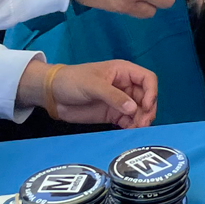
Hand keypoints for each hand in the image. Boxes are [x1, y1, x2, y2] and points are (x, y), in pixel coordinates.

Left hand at [21, 59, 156, 128]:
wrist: (53, 95)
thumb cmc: (72, 80)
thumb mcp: (93, 85)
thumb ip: (113, 96)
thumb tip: (133, 108)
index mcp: (123, 72)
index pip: (147, 79)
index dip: (151, 92)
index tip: (145, 106)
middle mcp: (125, 86)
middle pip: (146, 98)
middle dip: (147, 110)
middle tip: (142, 123)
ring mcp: (119, 101)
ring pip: (139, 111)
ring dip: (141, 120)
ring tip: (137, 129)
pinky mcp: (113, 114)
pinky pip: (129, 121)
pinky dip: (132, 127)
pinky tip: (130, 132)